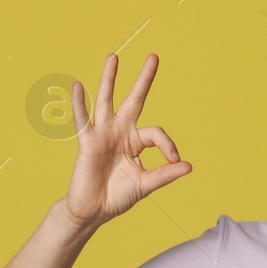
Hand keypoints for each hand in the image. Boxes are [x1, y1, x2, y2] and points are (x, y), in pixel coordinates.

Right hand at [60, 52, 190, 227]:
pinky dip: (79, 104)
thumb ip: (165, 174)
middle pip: (134, 100)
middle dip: (144, 80)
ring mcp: (103, 134)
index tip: (174, 160)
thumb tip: (189, 165)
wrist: (93, 211)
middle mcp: (120, 132)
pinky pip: (82, 119)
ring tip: (114, 57)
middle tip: (154, 57)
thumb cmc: (117, 197)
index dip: (168, 145)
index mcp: (136, 142)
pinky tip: (77, 87)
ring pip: (106, 101)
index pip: (156, 134)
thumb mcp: (146, 185)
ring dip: (110, 79)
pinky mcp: (87, 141)